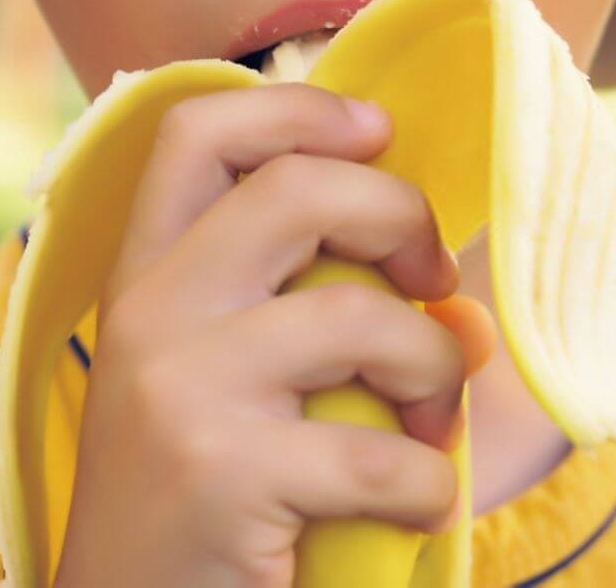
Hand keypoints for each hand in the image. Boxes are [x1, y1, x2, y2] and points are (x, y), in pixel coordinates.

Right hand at [53, 83, 493, 587]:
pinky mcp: (220, 474)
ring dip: (434, 368)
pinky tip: (417, 505)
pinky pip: (381, 455)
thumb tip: (466, 311)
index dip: (298, 110)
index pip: (199, 132)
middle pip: (299, 189)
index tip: (376, 133)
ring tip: (431, 416)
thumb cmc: (206, 472)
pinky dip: (430, 480)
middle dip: (400, 216)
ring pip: (358, 315)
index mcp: (150, 266)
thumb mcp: (235, 368)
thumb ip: (329, 309)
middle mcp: (152, 308)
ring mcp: (179, 387)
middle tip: (434, 280)